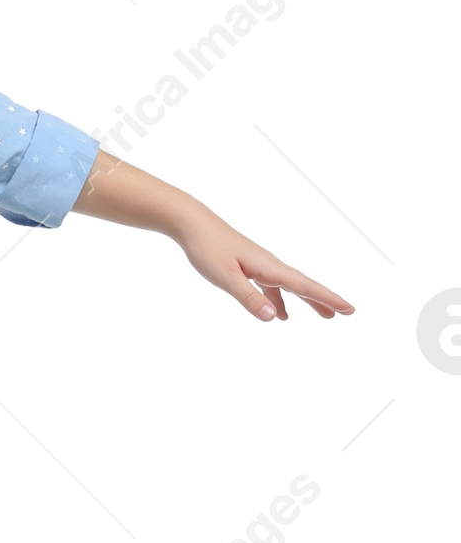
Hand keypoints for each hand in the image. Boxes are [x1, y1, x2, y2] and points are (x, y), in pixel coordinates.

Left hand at [172, 210, 354, 322]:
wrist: (193, 224)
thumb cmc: (208, 249)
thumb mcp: (226, 278)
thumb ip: (249, 298)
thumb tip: (272, 318)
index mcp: (269, 267)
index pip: (305, 287)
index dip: (328, 298)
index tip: (349, 309)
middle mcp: (270, 264)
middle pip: (304, 286)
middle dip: (325, 299)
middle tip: (347, 312)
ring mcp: (261, 265)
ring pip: (291, 287)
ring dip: (308, 301)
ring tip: (325, 316)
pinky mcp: (249, 266)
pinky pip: (272, 286)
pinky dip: (280, 300)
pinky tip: (279, 314)